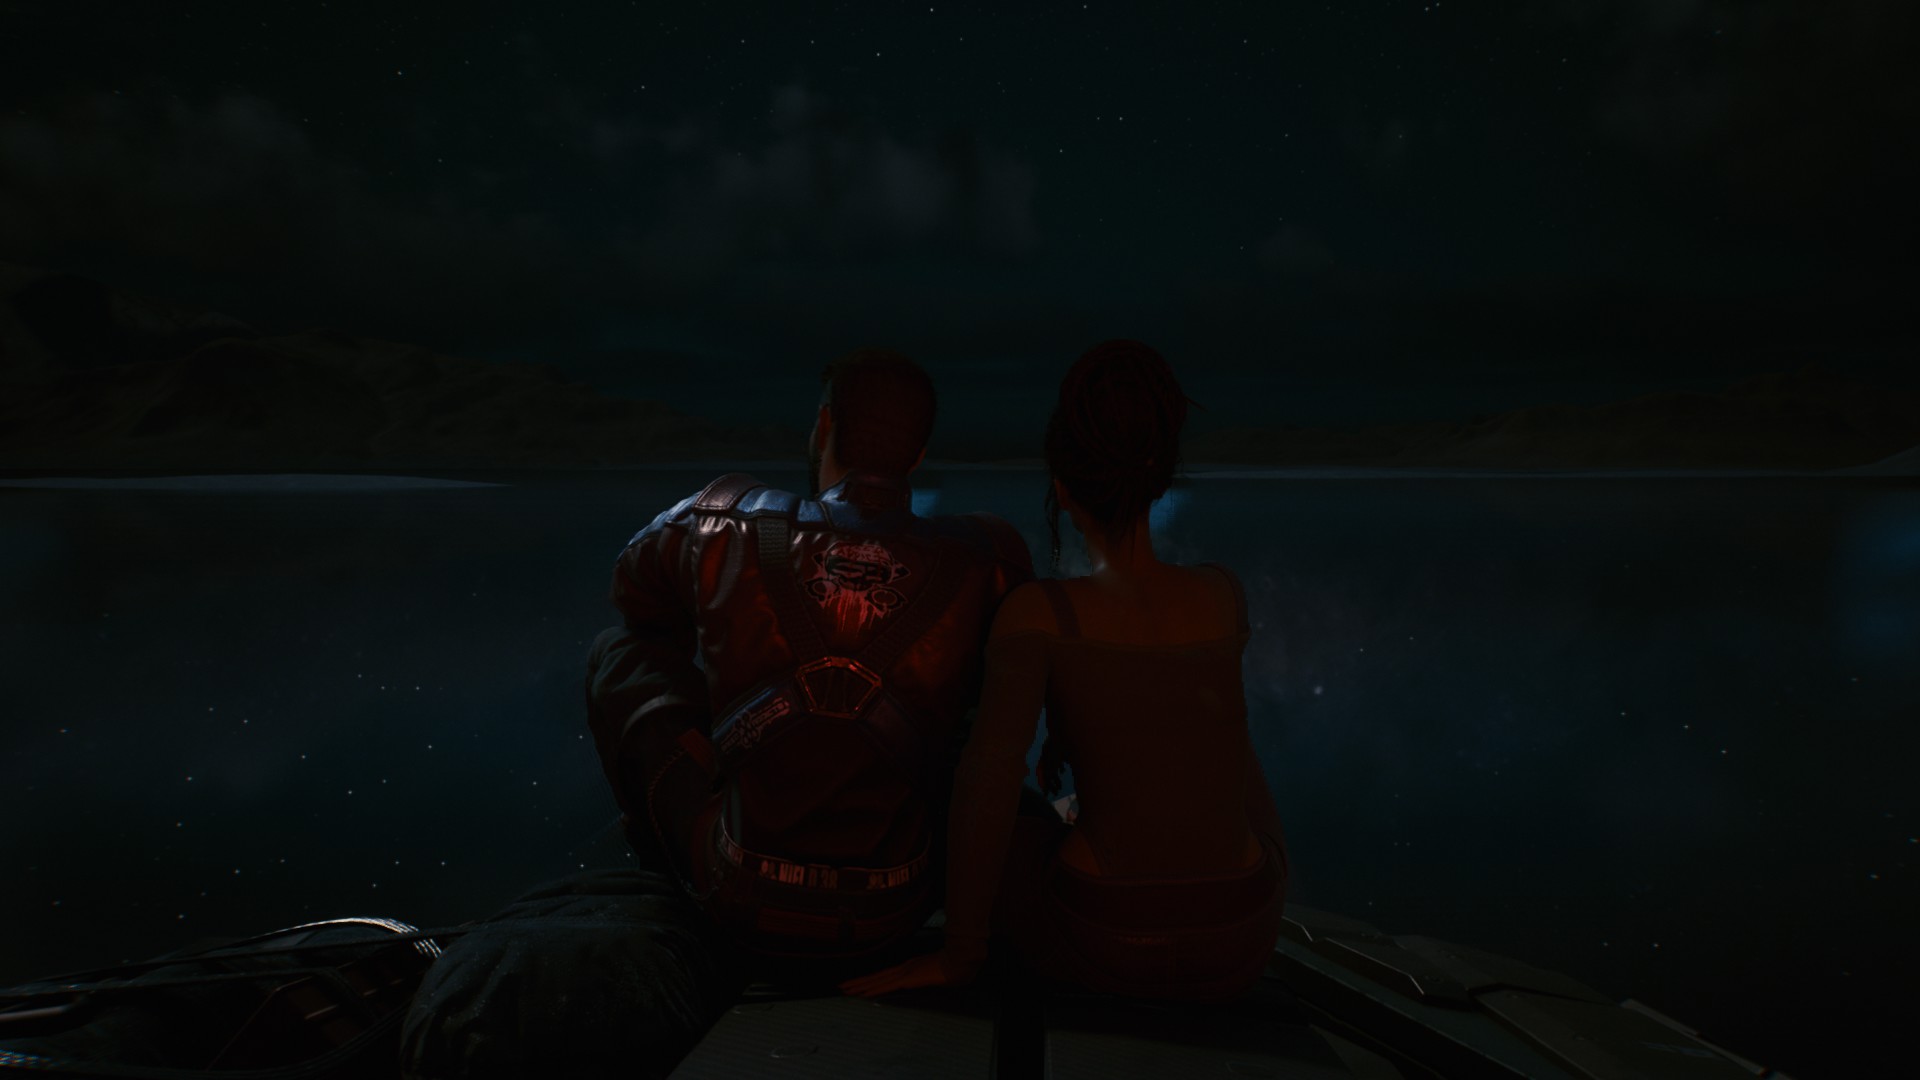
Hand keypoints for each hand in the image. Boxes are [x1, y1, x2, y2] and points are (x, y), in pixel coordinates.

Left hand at [839, 947, 976, 996]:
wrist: (960, 961)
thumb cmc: (953, 967)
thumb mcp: (936, 972)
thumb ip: (928, 976)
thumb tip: (925, 978)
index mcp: (909, 967)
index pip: (884, 975)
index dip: (870, 979)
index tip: (858, 983)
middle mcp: (903, 968)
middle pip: (876, 977)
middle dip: (858, 982)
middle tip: (842, 987)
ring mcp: (904, 973)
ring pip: (877, 981)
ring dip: (860, 986)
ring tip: (846, 990)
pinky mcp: (908, 979)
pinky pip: (886, 986)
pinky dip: (873, 990)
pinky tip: (863, 994)